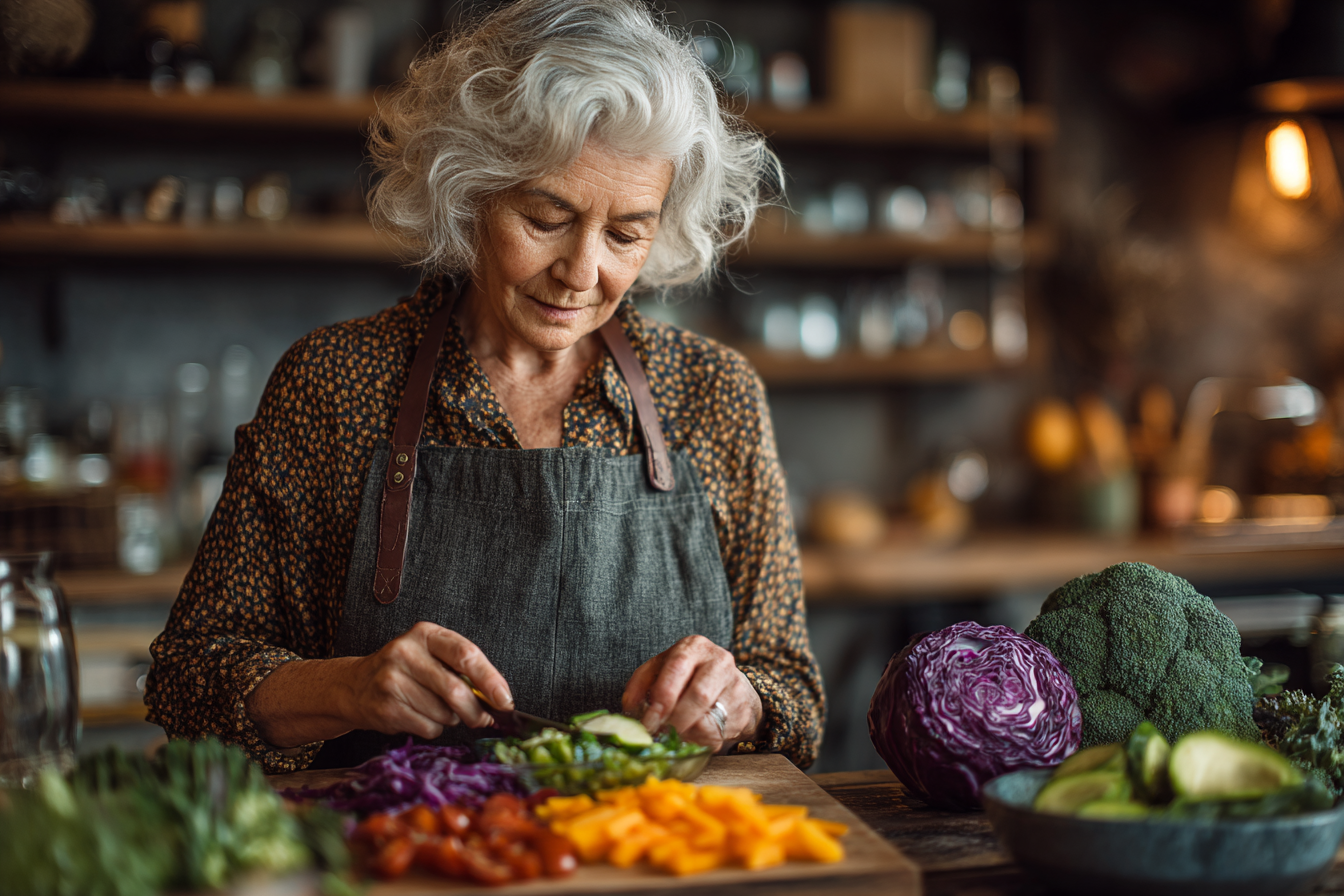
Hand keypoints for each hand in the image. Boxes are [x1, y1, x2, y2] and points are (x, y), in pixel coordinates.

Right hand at [339, 621, 512, 739]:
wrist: (354, 686)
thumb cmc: (405, 669)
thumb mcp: (430, 654)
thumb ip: (462, 668)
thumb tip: (498, 699)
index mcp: (425, 634)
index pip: (466, 654)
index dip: (490, 680)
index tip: (505, 700)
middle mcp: (406, 653)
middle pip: (455, 689)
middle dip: (476, 710)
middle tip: (483, 718)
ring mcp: (392, 681)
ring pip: (443, 712)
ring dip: (452, 719)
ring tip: (438, 709)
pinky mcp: (386, 708)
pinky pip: (428, 727)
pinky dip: (434, 728)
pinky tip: (421, 715)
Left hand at [621, 635, 761, 753]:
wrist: (727, 682)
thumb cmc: (687, 675)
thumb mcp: (661, 668)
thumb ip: (641, 683)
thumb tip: (630, 708)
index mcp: (694, 646)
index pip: (677, 669)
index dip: (661, 698)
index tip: (648, 721)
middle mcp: (719, 661)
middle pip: (698, 695)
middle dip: (675, 720)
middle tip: (660, 734)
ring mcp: (735, 686)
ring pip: (710, 718)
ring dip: (686, 733)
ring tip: (674, 736)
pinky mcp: (744, 710)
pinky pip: (719, 733)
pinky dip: (700, 741)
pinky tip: (691, 738)